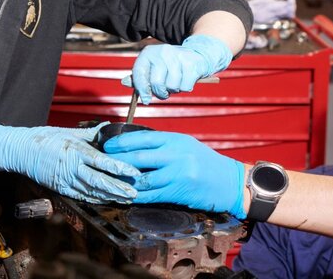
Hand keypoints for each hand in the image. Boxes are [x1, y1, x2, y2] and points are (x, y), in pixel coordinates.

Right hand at [0, 124, 139, 203]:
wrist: (20, 151)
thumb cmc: (44, 138)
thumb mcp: (68, 131)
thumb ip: (91, 133)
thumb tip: (109, 127)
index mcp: (75, 151)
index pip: (102, 162)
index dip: (119, 168)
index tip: (134, 172)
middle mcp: (72, 168)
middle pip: (99, 181)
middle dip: (118, 188)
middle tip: (135, 193)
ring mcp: (65, 180)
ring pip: (92, 192)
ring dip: (110, 196)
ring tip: (126, 199)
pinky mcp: (60, 189)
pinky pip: (81, 196)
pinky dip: (96, 199)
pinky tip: (107, 200)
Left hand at [103, 130, 245, 217]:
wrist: (229, 182)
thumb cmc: (206, 162)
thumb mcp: (186, 145)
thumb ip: (164, 145)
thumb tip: (136, 147)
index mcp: (176, 140)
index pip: (143, 138)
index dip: (123, 142)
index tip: (108, 145)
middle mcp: (175, 155)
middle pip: (139, 157)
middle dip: (118, 160)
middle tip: (102, 162)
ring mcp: (177, 174)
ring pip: (143, 178)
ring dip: (124, 181)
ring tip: (109, 180)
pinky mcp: (178, 192)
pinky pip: (151, 195)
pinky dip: (136, 196)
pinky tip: (125, 195)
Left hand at [123, 34, 232, 103]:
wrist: (197, 53)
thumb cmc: (172, 63)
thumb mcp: (153, 66)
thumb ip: (139, 75)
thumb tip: (124, 83)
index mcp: (149, 53)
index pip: (139, 73)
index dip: (141, 89)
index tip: (145, 99)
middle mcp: (162, 52)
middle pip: (156, 83)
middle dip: (160, 92)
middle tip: (164, 91)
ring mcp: (177, 57)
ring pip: (171, 86)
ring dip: (173, 90)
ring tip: (175, 82)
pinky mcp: (191, 64)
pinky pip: (184, 86)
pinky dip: (185, 87)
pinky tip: (185, 79)